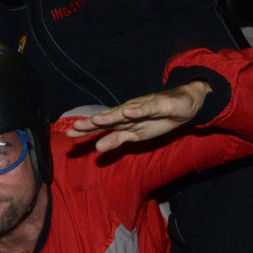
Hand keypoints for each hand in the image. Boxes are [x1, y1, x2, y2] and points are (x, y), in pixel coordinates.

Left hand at [66, 80, 210, 151]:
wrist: (183, 106)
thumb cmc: (157, 120)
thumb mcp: (135, 136)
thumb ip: (116, 140)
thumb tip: (97, 147)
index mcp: (122, 120)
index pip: (100, 125)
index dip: (86, 130)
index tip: (69, 135)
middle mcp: (128, 112)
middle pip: (107, 118)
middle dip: (92, 123)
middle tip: (75, 128)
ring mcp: (142, 108)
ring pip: (124, 113)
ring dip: (110, 116)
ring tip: (96, 121)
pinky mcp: (157, 106)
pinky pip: (146, 109)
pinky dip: (137, 111)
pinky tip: (128, 113)